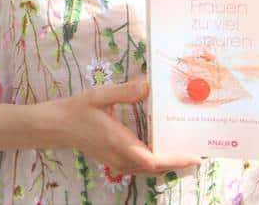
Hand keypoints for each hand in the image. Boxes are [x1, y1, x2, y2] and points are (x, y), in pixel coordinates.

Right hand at [56, 79, 199, 175]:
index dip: (174, 160)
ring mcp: (117, 163)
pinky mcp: (115, 161)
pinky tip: (164, 153)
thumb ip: (124, 92)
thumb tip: (147, 86)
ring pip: (148, 171)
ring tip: (187, 155)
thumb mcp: (100, 95)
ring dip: (168, 165)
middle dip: (178, 163)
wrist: (58, 126)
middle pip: (155, 169)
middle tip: (199, 154)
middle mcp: (120, 157)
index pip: (152, 160)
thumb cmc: (79, 109)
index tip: (194, 157)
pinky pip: (140, 168)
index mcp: (119, 142)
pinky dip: (156, 164)